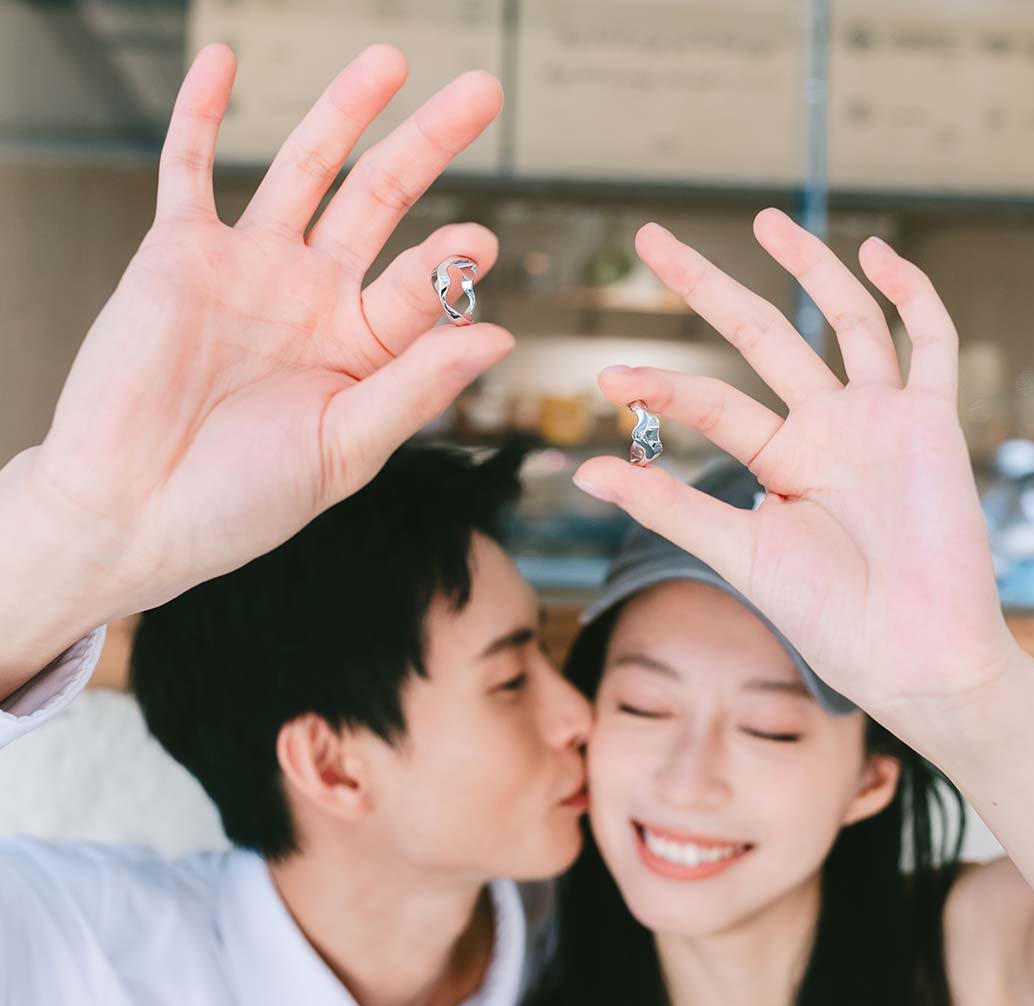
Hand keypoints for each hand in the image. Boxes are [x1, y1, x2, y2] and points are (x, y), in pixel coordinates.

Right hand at [8, 43, 513, 631]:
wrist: (133, 515)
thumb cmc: (241, 500)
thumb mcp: (345, 448)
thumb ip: (417, 388)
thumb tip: (498, 336)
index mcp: (359, 349)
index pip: (420, 288)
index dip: (452, 260)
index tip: (482, 242)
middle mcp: (312, 299)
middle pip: (380, 202)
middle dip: (428, 146)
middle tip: (482, 92)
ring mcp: (248, 271)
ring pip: (304, 170)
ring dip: (342, 112)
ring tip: (390, 60)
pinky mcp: (177, 255)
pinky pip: (188, 169)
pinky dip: (201, 115)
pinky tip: (225, 62)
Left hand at [573, 211, 1018, 745]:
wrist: (911, 654)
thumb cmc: (826, 616)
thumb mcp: (736, 551)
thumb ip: (667, 505)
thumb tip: (582, 472)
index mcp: (776, 460)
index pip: (709, 399)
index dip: (660, 382)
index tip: (606, 375)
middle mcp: (824, 429)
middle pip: (760, 335)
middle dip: (706, 286)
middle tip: (650, 240)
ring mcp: (879, 419)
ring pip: (845, 321)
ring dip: (808, 268)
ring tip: (761, 220)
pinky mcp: (934, 420)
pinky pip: (931, 342)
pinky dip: (911, 296)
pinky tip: (877, 254)